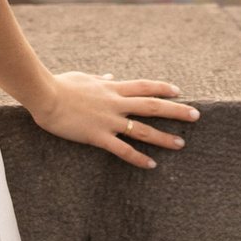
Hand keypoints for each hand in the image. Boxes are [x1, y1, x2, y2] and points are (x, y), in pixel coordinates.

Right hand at [31, 71, 196, 168]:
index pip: (143, 86)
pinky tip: (152, 165)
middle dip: (176, 111)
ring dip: (164, 137)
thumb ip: (101, 78)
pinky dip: (139, 158)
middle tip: (196, 116)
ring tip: (181, 143)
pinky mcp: (98, 136)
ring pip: (143, 129)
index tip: (178, 91)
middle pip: (152, 106)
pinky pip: (123, 150)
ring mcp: (109, 120)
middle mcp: (115, 103)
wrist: (44, 94)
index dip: (162, 88)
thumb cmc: (60, 84)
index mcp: (112, 88)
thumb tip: (111, 75)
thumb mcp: (84, 77)